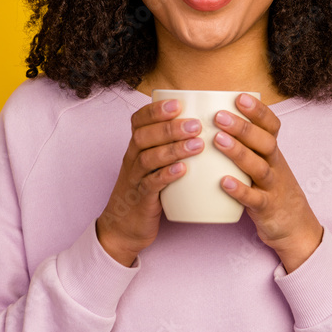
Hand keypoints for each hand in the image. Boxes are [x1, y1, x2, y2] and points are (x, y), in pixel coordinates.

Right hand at [96, 98, 203, 266]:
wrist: (124, 228)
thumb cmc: (147, 190)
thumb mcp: (155, 164)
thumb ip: (171, 145)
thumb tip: (206, 126)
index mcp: (136, 147)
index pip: (138, 120)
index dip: (155, 110)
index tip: (178, 103)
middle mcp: (132, 159)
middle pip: (144, 136)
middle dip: (170, 127)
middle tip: (196, 124)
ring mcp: (135, 179)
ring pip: (148, 158)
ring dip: (173, 149)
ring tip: (198, 145)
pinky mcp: (141, 199)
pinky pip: (150, 184)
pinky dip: (166, 175)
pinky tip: (183, 170)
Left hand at [214, 93, 323, 272]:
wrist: (295, 226)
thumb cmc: (270, 187)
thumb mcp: (264, 162)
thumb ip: (245, 144)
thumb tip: (210, 118)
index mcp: (273, 151)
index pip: (271, 125)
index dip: (258, 110)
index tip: (239, 96)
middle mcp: (276, 165)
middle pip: (264, 142)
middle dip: (242, 127)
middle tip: (218, 115)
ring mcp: (273, 187)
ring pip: (258, 167)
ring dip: (238, 152)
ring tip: (216, 140)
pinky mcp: (267, 208)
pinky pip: (254, 199)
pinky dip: (239, 190)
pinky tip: (222, 182)